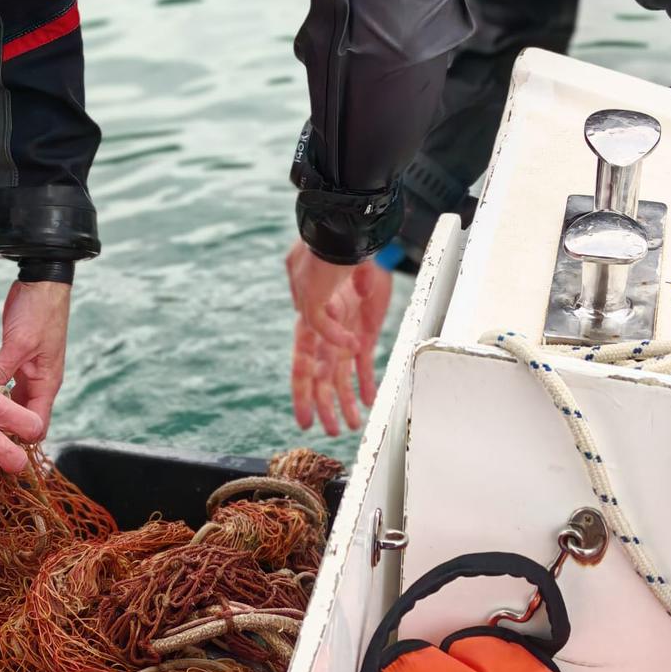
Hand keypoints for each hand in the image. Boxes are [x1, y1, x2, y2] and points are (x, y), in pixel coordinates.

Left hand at [0, 280, 70, 432]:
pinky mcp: (16, 360)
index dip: (20, 438)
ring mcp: (27, 371)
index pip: (38, 425)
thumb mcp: (19, 343)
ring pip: (10, 401)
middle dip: (2, 427)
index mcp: (47, 383)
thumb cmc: (39, 311)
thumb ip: (1, 371)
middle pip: (22, 417)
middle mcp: (39, 382)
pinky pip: (3, 383)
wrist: (42, 283)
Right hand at [287, 240, 393, 434]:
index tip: (303, 421)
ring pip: (343, 376)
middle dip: (326, 406)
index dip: (303, 396)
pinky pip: (366, 363)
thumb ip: (319, 319)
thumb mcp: (313, 289)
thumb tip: (344, 348)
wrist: (350, 240)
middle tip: (331, 431)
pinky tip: (368, 401)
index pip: (303, 369)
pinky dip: (366, 382)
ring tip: (352, 424)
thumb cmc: (327, 260)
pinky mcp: (365, 331)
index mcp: (307, 327)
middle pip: (323, 379)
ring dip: (345, 400)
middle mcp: (325, 336)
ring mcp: (345, 334)